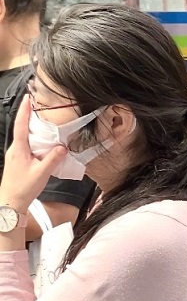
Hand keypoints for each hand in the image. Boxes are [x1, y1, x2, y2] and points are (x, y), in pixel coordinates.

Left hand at [0, 97, 67, 211]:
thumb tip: (63, 146)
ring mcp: (15, 155)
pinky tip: (43, 141)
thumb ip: (52, 159)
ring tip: (43, 119)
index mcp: (18, 149)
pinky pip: (26, 145)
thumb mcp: (41, 173)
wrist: (10, 202)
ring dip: (32, 127)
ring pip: (24, 136)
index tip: (29, 98)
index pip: (20, 125)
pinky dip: (34, 138)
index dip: (24, 111)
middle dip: (29, 115)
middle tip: (38, 104)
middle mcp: (15, 149)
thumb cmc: (23, 188)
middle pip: (21, 128)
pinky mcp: (18, 160)